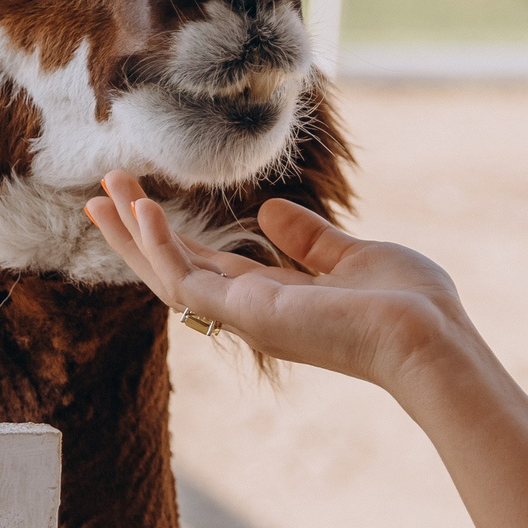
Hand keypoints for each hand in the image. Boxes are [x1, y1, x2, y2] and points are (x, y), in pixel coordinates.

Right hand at [83, 171, 473, 392]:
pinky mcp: (247, 315)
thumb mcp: (353, 257)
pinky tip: (144, 210)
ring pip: (167, 277)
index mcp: (275, 299)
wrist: (429, 336)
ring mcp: (246, 316)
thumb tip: (271, 211)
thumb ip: (310, 240)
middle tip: (98, 194)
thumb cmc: (409, 306)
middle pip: (175, 270)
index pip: (207, 265)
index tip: (139, 201)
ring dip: (133, 235)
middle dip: (134, 235)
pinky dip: (160, 247)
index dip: (171, 235)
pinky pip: (187, 281)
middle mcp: (252, 312)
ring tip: (104, 191)